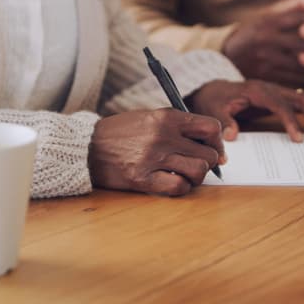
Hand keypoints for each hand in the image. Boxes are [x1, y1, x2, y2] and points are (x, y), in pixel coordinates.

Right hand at [89, 109, 225, 195]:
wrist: (87, 146)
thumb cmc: (121, 131)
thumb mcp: (149, 117)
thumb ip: (178, 125)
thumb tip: (210, 144)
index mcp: (166, 117)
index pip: (211, 128)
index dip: (217, 140)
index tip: (213, 148)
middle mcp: (163, 136)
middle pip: (209, 154)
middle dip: (208, 161)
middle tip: (197, 163)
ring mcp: (153, 158)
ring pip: (198, 171)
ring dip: (197, 176)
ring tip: (185, 173)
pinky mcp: (143, 179)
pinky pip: (179, 187)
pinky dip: (181, 187)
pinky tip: (172, 182)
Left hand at [186, 80, 303, 142]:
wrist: (212, 90)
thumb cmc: (213, 100)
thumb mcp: (213, 110)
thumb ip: (222, 122)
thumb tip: (231, 137)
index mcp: (255, 90)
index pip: (279, 103)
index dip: (290, 120)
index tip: (297, 139)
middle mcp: (269, 88)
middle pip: (300, 97)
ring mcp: (276, 93)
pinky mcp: (278, 99)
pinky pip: (299, 105)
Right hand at [223, 0, 303, 85]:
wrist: (227, 53)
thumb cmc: (253, 31)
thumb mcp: (266, 16)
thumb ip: (289, 6)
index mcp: (267, 22)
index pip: (298, 18)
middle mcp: (266, 40)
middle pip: (300, 42)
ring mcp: (264, 59)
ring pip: (296, 63)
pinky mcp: (262, 75)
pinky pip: (287, 78)